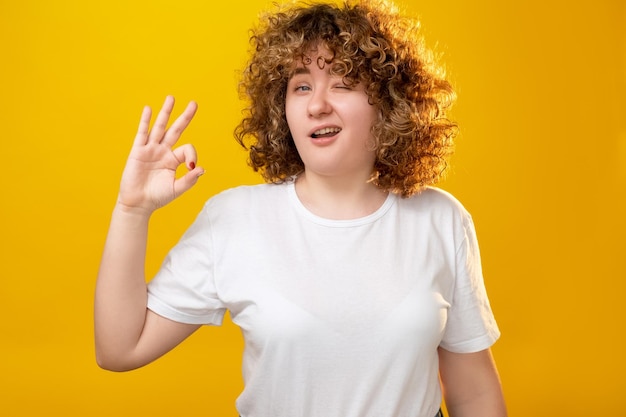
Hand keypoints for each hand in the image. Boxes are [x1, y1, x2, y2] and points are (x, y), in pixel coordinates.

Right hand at [117, 96, 203, 213]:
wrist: (138, 204)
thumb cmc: (157, 197)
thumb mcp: (177, 188)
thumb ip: (190, 179)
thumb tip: (201, 168)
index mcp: (174, 159)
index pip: (187, 148)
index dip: (192, 156)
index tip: (191, 167)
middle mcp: (163, 151)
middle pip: (176, 130)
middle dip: (185, 117)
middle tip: (194, 104)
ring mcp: (150, 149)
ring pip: (160, 127)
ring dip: (166, 112)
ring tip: (171, 98)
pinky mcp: (138, 151)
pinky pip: (142, 133)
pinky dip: (145, 121)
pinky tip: (148, 109)